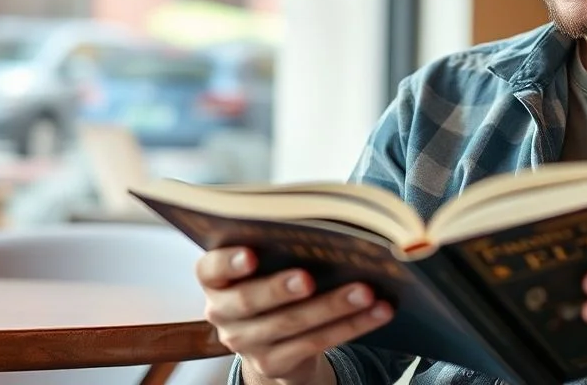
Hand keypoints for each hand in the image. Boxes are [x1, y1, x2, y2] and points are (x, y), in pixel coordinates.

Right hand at [196, 247, 393, 383]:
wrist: (275, 340)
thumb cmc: (276, 281)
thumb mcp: (269, 263)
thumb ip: (281, 244)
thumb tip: (331, 222)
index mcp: (216, 280)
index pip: (210, 269)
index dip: (228, 262)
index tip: (252, 254)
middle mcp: (222, 313)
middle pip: (248, 301)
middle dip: (280, 288)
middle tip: (309, 278)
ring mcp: (245, 342)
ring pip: (289, 324)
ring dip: (331, 307)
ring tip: (364, 291)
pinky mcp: (273, 364)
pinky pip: (314, 344)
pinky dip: (350, 326)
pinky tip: (377, 312)